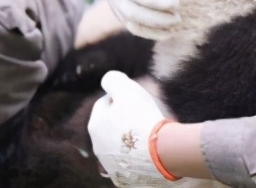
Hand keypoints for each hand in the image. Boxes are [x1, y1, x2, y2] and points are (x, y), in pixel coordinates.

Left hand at [89, 71, 171, 186]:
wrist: (160, 152)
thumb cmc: (142, 117)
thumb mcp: (126, 89)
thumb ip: (112, 80)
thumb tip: (108, 80)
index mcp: (95, 124)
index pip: (105, 103)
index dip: (121, 97)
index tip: (136, 99)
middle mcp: (97, 145)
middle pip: (110, 123)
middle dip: (123, 117)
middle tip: (142, 114)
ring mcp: (109, 162)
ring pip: (117, 142)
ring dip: (127, 135)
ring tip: (146, 132)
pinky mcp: (122, 175)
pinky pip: (126, 159)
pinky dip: (133, 153)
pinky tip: (145, 149)